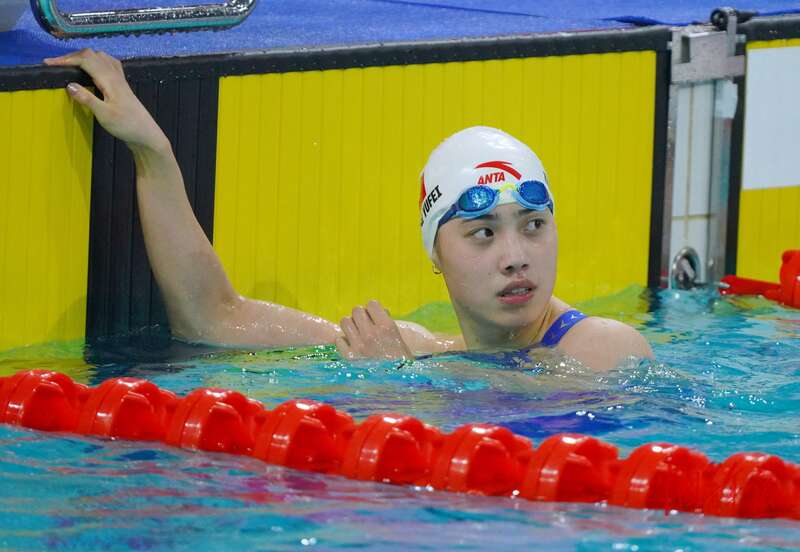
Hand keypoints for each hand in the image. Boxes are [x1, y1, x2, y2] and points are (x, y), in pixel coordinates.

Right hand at [44, 49, 168, 151]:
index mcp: (110, 80)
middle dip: (72, 56)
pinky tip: (92, 68)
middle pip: (92, 55)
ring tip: (69, 64)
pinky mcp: (122, 86)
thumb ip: (87, 99)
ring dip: (83, 57)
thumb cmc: (127, 126)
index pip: (85, 60)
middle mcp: (116, 76)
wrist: (147, 135)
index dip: (66, 59)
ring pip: (100, 57)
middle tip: (56, 64)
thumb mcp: (104, 115)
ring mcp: (120, 80)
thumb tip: (69, 85)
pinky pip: (108, 64)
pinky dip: (96, 61)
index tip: (48, 64)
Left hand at [336, 300, 413, 360]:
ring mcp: (359, 346)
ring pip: (344, 321)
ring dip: (350, 326)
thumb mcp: (399, 338)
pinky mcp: (349, 358)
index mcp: (387, 327)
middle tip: (364, 324)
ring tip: (356, 334)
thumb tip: (378, 310)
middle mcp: (371, 334)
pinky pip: (339, 339)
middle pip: (356, 310)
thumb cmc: (401, 362)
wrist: (397, 384)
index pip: (372, 303)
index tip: (375, 316)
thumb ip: (387, 323)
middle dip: (360, 316)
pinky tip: (352, 347)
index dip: (373, 309)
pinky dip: (344, 342)